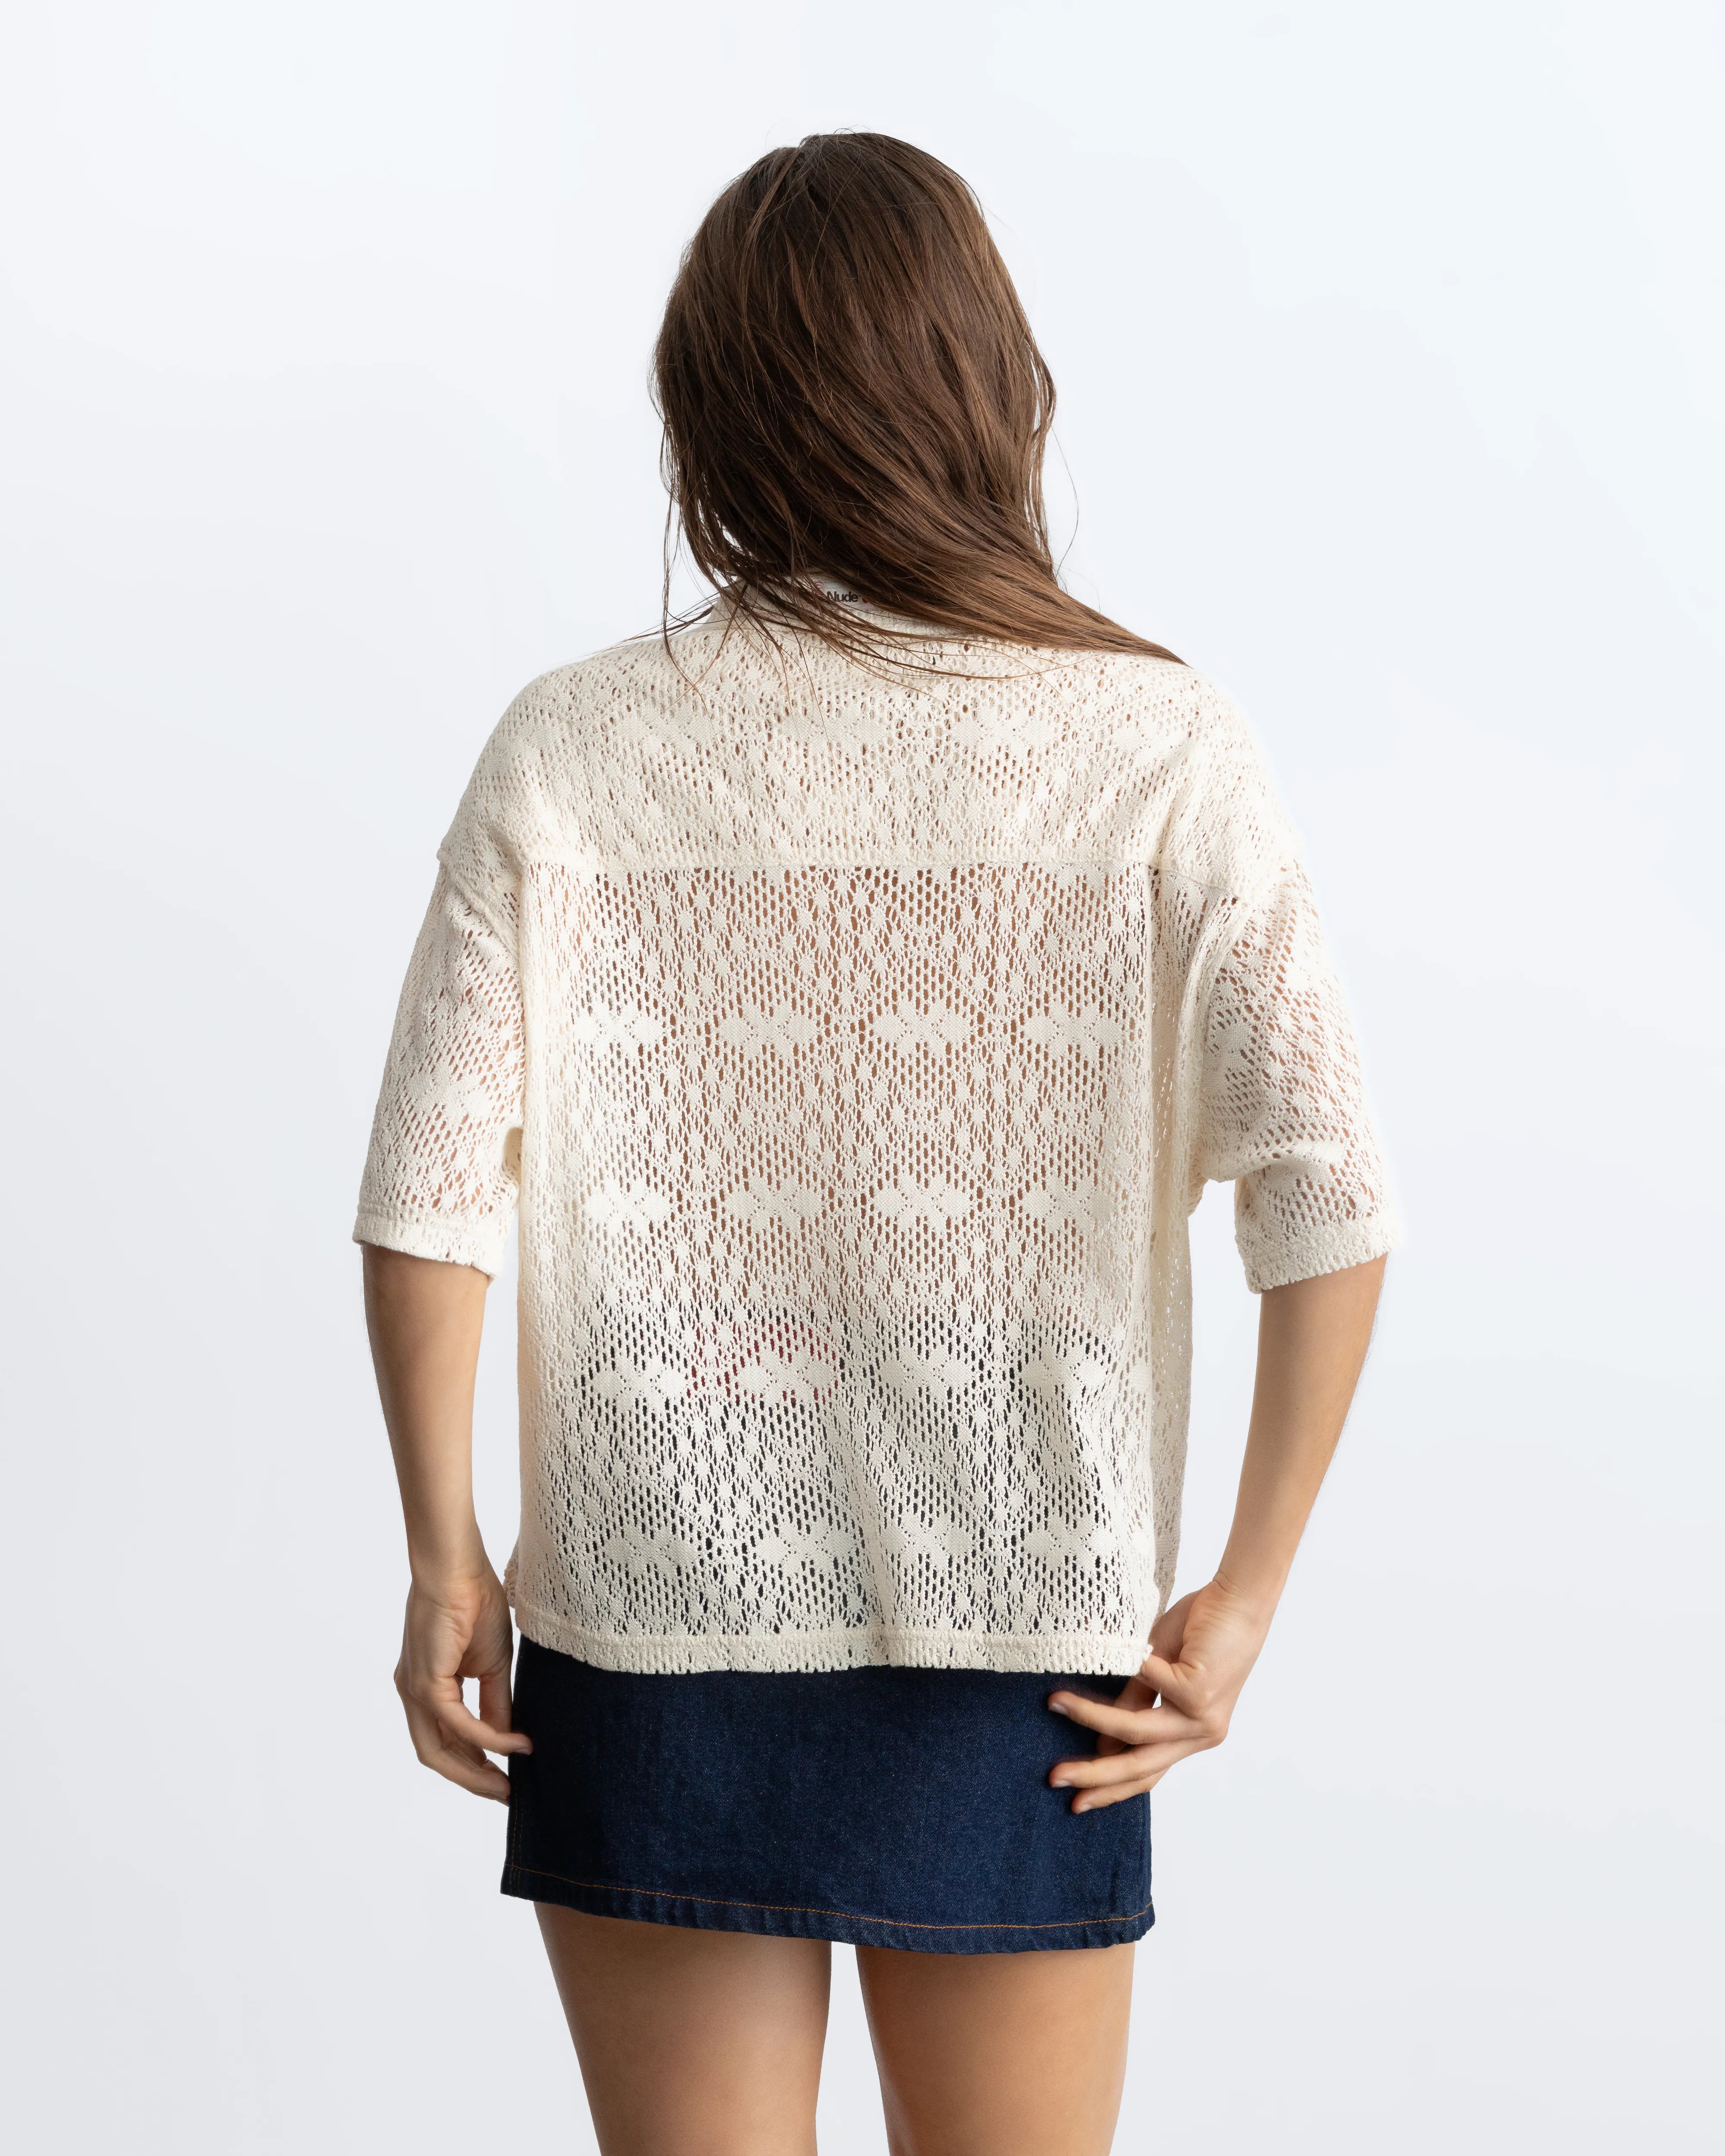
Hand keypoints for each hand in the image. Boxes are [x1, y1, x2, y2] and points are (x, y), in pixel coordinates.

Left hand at [394, 1568, 530, 1802]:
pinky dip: (486, 1738)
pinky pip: (456, 1723)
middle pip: (436, 1755)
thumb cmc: (475, 1602)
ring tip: (505, 1784)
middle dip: (471, 1779)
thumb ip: (495, 1702)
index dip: (474, 1764)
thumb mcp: (492, 1663)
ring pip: (436, 1751)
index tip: (505, 1778)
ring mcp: (413, 1689)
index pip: (445, 1739)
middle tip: (505, 1794)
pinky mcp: (424, 1682)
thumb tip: (506, 1740)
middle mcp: (412, 1693)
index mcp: (427, 1686)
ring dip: (472, 1772)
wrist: (458, 1567)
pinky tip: (512, 1743)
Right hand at [1045, 1576, 1273, 1811]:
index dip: (1111, 1788)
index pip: (1147, 1773)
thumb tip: (1102, 1743)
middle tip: (1056, 1778)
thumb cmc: (1202, 1631)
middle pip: (1141, 1767)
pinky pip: (1147, 1682)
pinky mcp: (1199, 1692)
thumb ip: (1136, 1702)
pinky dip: (1122, 1666)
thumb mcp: (1160, 1672)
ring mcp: (1202, 1717)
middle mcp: (1201, 1734)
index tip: (1075, 1797)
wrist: (1241, 1601)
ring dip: (1092, 1717)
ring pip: (1137, 1730)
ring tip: (1057, 1703)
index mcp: (1192, 1735)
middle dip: (1095, 1775)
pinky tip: (1104, 1647)